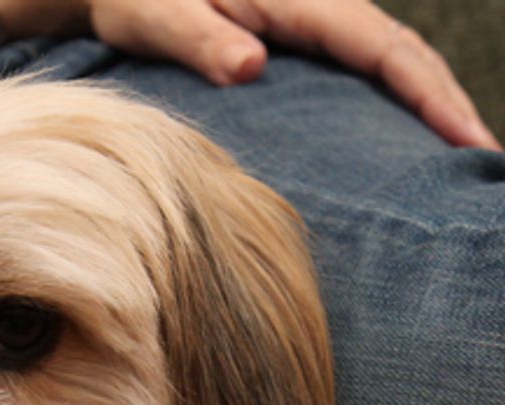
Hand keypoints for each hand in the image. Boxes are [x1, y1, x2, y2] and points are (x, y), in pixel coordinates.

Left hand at [2, 0, 500, 150]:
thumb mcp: (158, 15)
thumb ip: (200, 40)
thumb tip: (249, 65)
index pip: (383, 47)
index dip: (430, 94)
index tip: (466, 137)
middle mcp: (316, 8)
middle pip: (403, 57)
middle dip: (448, 107)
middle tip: (485, 163)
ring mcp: (311, 26)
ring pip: (388, 65)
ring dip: (428, 107)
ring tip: (459, 162)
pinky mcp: (297, 45)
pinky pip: (361, 73)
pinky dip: (392, 103)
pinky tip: (403, 144)